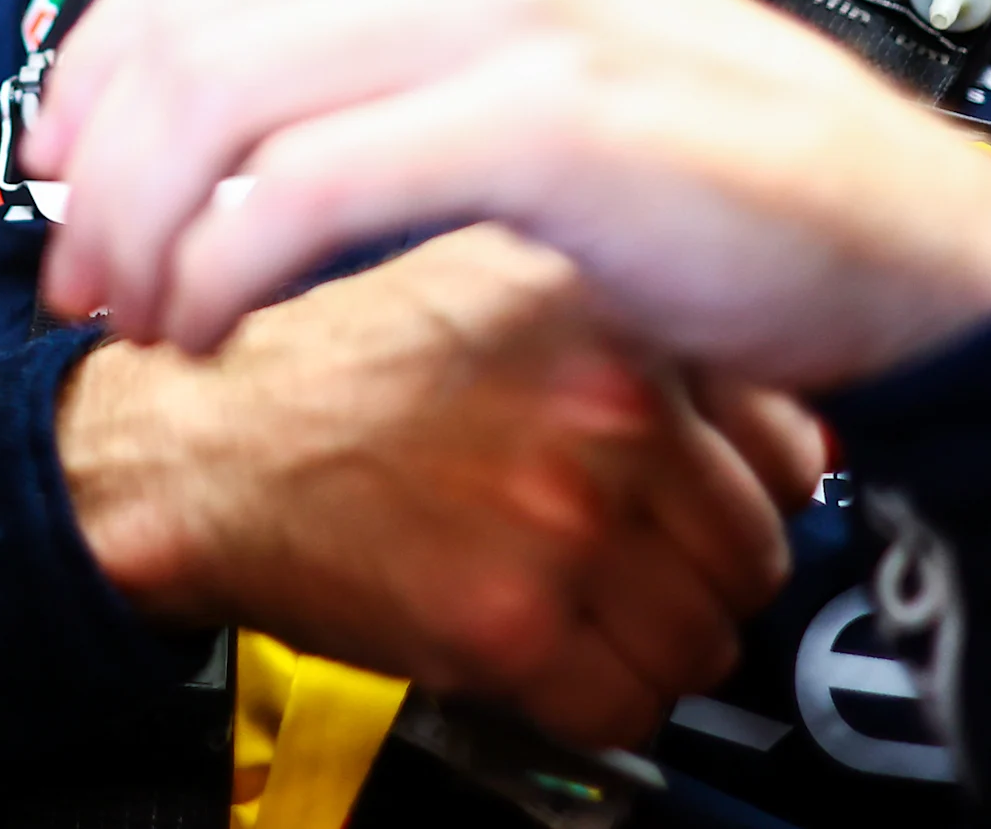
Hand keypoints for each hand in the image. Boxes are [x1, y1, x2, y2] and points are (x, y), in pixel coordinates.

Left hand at [24, 0, 990, 387]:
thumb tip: (177, 106)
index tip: (55, 177)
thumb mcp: (509, 48)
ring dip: (144, 226)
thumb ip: (360, 44)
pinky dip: (224, 267)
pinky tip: (220, 325)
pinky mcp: (539, 117)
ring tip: (146, 316)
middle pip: (184, 26)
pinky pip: (306, 189)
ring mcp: (504, 5)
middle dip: (94, 166)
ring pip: (220, 99)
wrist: (893, 236)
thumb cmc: (697, 159)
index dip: (91, 74)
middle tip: (80, 277)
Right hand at [58, 226, 821, 748]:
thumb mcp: (491, 283)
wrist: (199, 444)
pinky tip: (536, 651)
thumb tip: (754, 402)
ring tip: (575, 610)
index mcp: (610, 320)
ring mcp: (562, 518)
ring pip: (704, 641)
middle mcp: (604, 411)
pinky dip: (592, 701)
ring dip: (649, 647)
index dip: (742, 485)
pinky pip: (627, 707)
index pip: (791, 442)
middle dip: (698, 576)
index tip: (698, 499)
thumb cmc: (329, 370)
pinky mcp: (509, 622)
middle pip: (757, 552)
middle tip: (625, 566)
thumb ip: (622, 329)